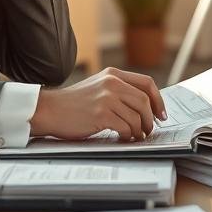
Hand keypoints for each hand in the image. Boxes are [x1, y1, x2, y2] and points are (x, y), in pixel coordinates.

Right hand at [30, 68, 167, 141]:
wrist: (50, 109)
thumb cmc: (74, 103)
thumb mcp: (98, 87)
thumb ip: (118, 90)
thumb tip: (143, 107)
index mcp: (113, 74)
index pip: (146, 83)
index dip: (158, 100)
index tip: (161, 114)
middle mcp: (112, 82)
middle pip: (144, 101)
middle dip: (150, 119)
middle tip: (148, 130)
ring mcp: (107, 98)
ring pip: (136, 116)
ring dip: (139, 130)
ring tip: (135, 136)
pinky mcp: (101, 114)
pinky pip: (125, 127)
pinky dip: (128, 136)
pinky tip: (123, 138)